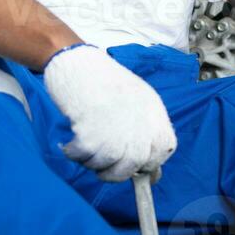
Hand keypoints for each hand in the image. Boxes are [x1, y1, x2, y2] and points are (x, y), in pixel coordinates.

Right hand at [42, 45, 177, 181]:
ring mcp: (116, 132)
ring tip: (83, 148)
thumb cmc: (103, 79)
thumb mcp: (137, 97)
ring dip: (92, 163)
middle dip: (117, 172)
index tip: (137, 169)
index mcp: (153, 112)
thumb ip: (146, 127)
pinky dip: (74, 154)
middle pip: (135, 165)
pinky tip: (69, 144)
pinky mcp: (91, 136)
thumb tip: (148, 166)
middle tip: (102, 165)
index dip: (150, 163)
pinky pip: (83, 159)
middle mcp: (140, 124)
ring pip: (107, 167)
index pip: (164, 149)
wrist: (76, 62)